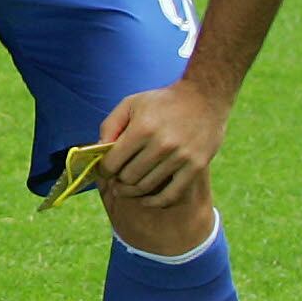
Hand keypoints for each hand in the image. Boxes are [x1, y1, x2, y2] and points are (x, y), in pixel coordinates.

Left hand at [99, 82, 227, 210]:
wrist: (204, 98)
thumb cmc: (161, 101)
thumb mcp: (130, 104)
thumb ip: (110, 126)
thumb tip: (97, 150)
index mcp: (142, 129)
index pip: (113, 162)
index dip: (103, 170)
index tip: (104, 171)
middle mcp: (162, 145)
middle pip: (128, 177)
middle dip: (118, 180)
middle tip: (116, 179)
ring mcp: (181, 157)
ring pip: (147, 187)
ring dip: (133, 191)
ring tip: (127, 188)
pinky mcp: (196, 167)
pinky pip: (172, 194)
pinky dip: (156, 202)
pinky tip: (146, 200)